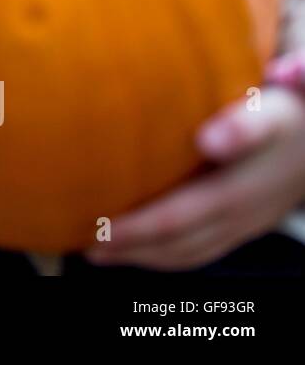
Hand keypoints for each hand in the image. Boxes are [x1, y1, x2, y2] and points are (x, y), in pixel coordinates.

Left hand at [83, 85, 304, 269]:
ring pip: (189, 252)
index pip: (179, 218)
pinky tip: (136, 246)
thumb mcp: (271, 114)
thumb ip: (245, 126)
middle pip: (178, 242)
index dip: (138, 228)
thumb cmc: (290, 115)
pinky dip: (164, 254)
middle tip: (86, 242)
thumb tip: (210, 140)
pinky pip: (201, 250)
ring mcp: (243, 224)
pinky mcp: (243, 225)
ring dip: (142, 256)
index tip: (101, 228)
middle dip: (130, 246)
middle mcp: (240, 214)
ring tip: (98, 251)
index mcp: (239, 190)